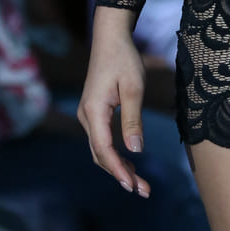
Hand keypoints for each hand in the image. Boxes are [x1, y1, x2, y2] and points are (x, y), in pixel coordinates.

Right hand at [77, 7, 151, 197]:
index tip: (132, 185)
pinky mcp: (94, 113)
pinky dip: (116, 154)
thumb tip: (135, 150)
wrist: (110, 39)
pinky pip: (103, 140)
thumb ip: (133, 119)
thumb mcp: (134, 88)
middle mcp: (86, 117)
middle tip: (143, 191)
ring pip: (101, 150)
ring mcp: (88, 115)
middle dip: (120, 174)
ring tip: (140, 183)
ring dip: (119, 167)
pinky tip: (131, 163)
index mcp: (94, 111)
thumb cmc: (124, 59)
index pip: (104, 149)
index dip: (118, 169)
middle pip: (101, 154)